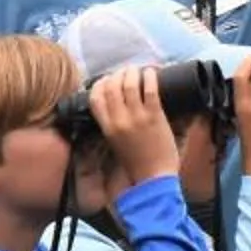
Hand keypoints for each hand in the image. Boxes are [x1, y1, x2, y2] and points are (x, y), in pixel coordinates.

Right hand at [87, 66, 179, 188]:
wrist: (153, 180)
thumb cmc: (136, 164)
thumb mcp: (115, 144)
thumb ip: (112, 126)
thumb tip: (116, 107)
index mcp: (107, 128)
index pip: (95, 98)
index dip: (100, 83)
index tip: (108, 79)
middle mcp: (119, 121)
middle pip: (111, 87)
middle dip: (118, 74)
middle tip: (126, 72)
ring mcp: (137, 118)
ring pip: (129, 84)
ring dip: (133, 72)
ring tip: (138, 70)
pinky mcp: (154, 117)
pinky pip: (150, 90)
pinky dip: (150, 77)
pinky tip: (152, 72)